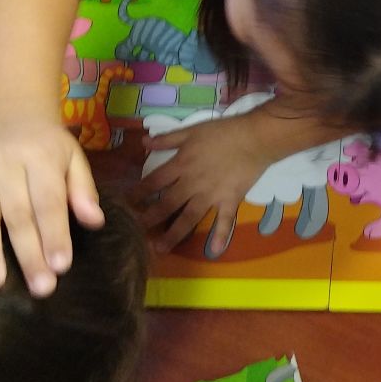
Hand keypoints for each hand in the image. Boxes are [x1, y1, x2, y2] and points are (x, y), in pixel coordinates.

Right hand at [0, 118, 103, 295]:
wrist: (10, 116)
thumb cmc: (46, 146)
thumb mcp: (73, 157)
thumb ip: (83, 189)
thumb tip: (94, 221)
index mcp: (39, 156)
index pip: (48, 201)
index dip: (54, 234)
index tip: (60, 267)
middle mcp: (3, 163)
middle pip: (16, 214)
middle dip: (28, 253)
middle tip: (39, 288)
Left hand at [141, 109, 275, 255]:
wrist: (254, 138)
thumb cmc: (222, 132)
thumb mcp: (191, 131)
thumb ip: (167, 139)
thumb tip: (144, 142)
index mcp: (181, 164)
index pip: (154, 181)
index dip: (138, 193)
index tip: (125, 204)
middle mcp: (192, 183)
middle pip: (166, 204)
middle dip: (149, 218)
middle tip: (135, 232)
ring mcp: (211, 195)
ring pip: (189, 217)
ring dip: (174, 234)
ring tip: (160, 249)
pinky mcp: (229, 200)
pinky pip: (224, 221)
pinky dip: (220, 236)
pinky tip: (214, 250)